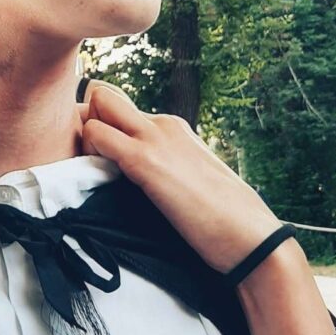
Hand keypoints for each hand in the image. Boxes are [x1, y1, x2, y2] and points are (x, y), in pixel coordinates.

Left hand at [78, 80, 287, 276]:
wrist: (252, 238)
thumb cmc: (224, 221)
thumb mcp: (188, 183)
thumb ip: (163, 172)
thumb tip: (142, 185)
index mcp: (173, 129)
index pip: (120, 108)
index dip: (99, 126)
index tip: (92, 156)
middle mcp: (162, 124)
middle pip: (103, 95)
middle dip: (84, 119)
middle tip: (83, 159)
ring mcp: (154, 138)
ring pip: (97, 103)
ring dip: (83, 133)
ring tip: (89, 172)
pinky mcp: (144, 160)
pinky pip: (97, 134)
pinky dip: (85, 150)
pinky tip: (94, 179)